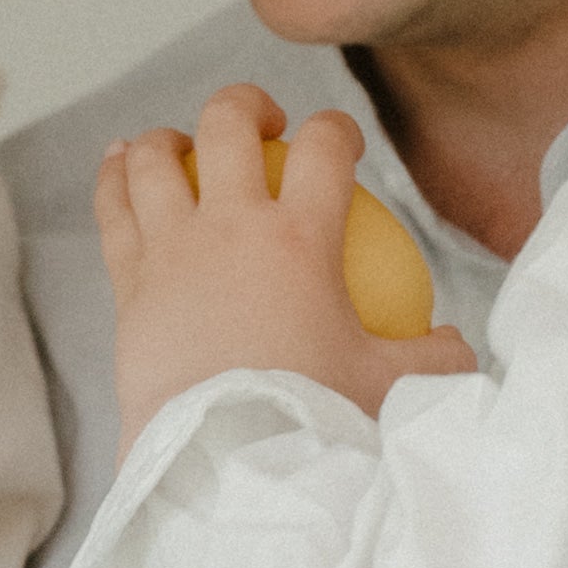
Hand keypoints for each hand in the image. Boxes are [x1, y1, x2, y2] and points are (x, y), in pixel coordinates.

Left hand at [99, 91, 476, 448]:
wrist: (224, 463)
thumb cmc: (308, 423)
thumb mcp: (387, 389)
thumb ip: (430, 360)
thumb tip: (454, 343)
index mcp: (301, 239)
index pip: (324, 150)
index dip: (336, 130)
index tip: (341, 144)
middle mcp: (230, 228)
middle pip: (228, 126)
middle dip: (247, 105)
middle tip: (263, 122)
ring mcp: (172, 252)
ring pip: (155, 161)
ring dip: (168, 138)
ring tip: (178, 142)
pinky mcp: (129, 285)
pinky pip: (113, 211)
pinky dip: (114, 177)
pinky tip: (118, 166)